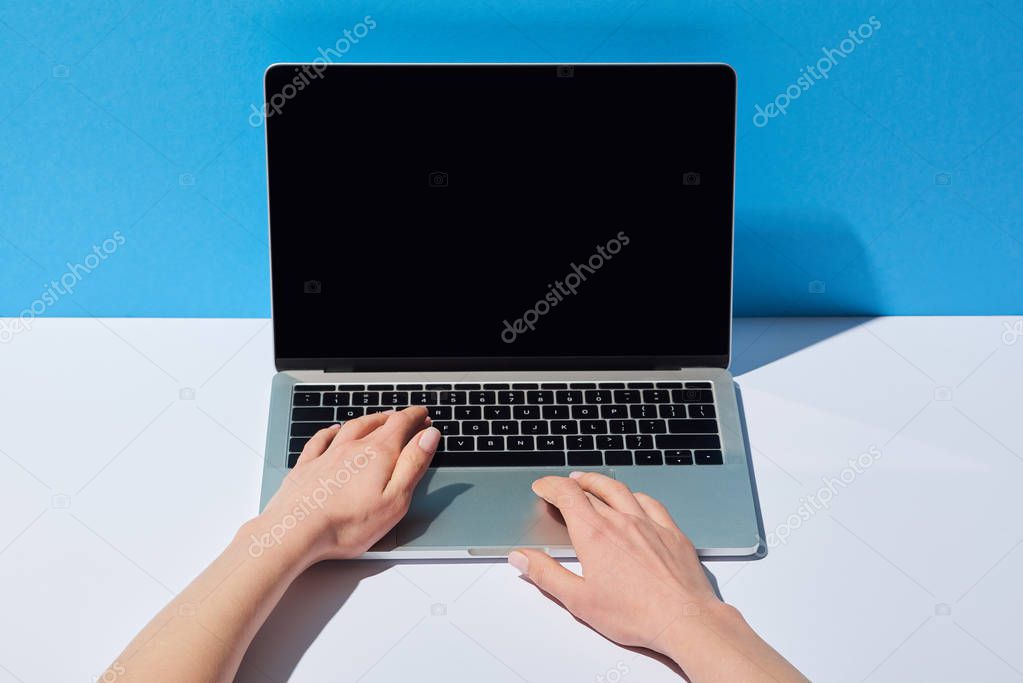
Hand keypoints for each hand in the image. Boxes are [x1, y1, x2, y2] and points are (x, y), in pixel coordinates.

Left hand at [252, 407, 440, 564]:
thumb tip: (429, 436)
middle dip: (397, 418)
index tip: (424, 415)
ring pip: (352, 427)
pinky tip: (333, 430)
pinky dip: (331, 431)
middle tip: (407, 418)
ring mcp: (328, 455)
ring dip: (369, 420)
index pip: (402, 424)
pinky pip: (320, 440)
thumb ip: (414, 464)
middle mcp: (353, 448)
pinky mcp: (307, 467)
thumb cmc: (348, 523)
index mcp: (379, 454)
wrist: (296, 530)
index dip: (416, 417)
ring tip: (378, 419)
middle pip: (379, 423)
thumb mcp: (395, 498)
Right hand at [509, 473, 807, 681]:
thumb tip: (521, 558)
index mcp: (595, 534)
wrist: (684, 618)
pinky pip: (650, 502)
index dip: (550, 486)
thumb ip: (546, 574)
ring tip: (591, 483)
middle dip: (572, 485)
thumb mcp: (578, 600)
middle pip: (591, 490)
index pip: (567, 495)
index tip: (542, 487)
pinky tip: (634, 500)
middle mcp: (621, 521)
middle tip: (563, 487)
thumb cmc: (635, 614)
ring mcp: (649, 523)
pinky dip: (635, 496)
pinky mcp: (671, 532)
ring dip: (601, 483)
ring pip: (621, 490)